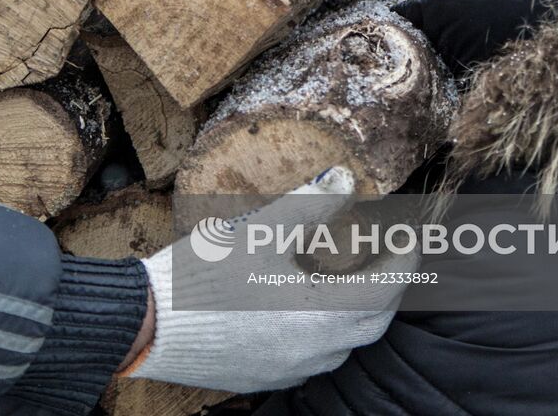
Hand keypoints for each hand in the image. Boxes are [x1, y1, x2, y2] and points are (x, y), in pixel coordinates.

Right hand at [122, 166, 405, 393]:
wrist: (147, 325)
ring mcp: (289, 370)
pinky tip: (307, 305)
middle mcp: (313, 352)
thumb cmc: (202, 276)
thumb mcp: (260, 230)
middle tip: (390, 254)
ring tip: (351, 275)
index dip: (404, 259)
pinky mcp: (265, 377)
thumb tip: (344, 179)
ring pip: (345, 343)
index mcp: (319, 314)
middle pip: (372, 322)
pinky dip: (326, 328)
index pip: (386, 288)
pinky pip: (314, 356)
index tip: (410, 234)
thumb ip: (309, 204)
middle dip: (389, 287)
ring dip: (358, 310)